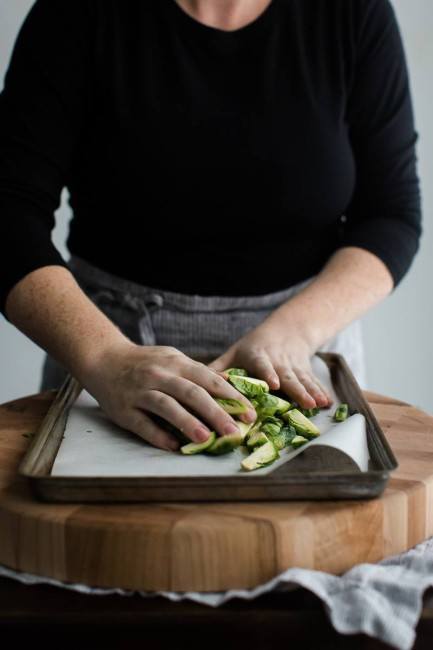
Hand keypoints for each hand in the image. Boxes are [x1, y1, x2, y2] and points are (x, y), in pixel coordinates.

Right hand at [82, 341, 256, 450]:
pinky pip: (143, 424)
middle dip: (216, 413)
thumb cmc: (145, 362)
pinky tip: (175, 447)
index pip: (208, 379)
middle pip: (192, 394)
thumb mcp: (173, 358)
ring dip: (188, 423)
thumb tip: (230, 382)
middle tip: (235, 432)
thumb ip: (198, 371)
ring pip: (167, 407)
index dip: (231, 396)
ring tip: (206, 439)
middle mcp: (159, 376)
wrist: (104, 359)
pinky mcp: (124, 410)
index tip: (249, 412)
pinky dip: (159, 436)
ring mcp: (140, 392)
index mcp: (176, 363)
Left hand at [208, 320, 332, 409]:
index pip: (263, 366)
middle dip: (297, 390)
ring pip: (304, 381)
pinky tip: (328, 403)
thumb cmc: (252, 348)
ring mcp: (294, 368)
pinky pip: (313, 383)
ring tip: (319, 405)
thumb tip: (192, 386)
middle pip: (288, 377)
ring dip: (311, 393)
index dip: (268, 374)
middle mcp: (279, 362)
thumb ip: (216, 369)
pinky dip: (320, 392)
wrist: (286, 331)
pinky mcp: (305, 372)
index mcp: (258, 357)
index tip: (273, 384)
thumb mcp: (234, 354)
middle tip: (305, 403)